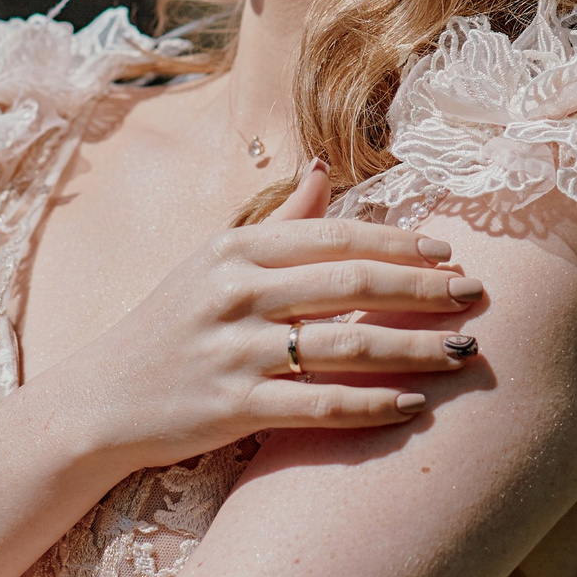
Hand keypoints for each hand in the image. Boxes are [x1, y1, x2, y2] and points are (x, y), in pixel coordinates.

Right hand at [65, 161, 486, 467]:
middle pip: (353, 283)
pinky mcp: (232, 407)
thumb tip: (323, 169)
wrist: (99, 401)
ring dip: (415, 348)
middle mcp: (235, 292)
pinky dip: (371, 405)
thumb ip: (278, 222)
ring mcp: (234, 350)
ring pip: (347, 344)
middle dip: (424, 288)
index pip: (335, 236)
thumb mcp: (211, 261)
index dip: (399, 241)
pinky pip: (319, 406)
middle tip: (477, 295)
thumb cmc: (168, 327)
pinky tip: (412, 406)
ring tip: (463, 352)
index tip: (449, 251)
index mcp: (235, 248)